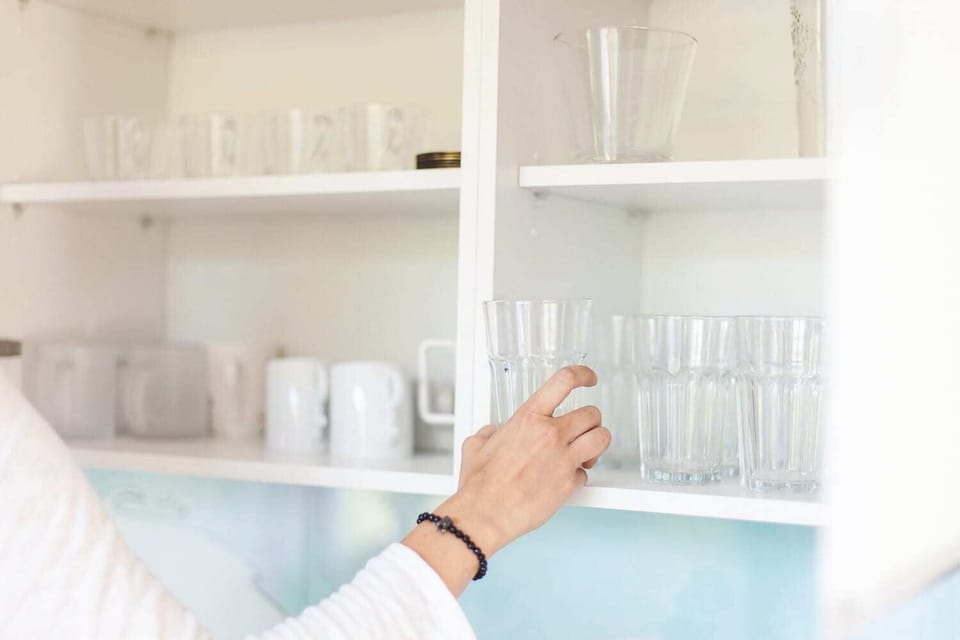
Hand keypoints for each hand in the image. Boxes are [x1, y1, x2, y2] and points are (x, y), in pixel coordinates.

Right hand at [403, 365, 609, 594]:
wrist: (485, 514)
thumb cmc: (480, 484)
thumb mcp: (476, 445)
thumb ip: (489, 433)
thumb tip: (492, 433)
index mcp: (528, 418)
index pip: (564, 381)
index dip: (583, 375)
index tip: (589, 378)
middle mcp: (550, 434)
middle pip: (591, 414)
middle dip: (590, 421)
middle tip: (583, 428)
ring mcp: (563, 459)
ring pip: (601, 439)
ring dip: (596, 443)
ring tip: (586, 450)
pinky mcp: (569, 483)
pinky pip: (586, 473)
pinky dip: (579, 476)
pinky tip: (565, 479)